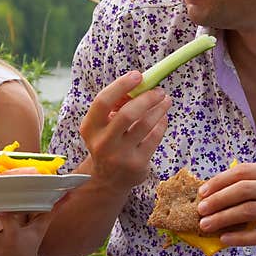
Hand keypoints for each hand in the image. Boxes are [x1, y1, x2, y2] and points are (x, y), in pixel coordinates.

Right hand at [79, 71, 170, 191]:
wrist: (106, 180)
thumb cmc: (107, 143)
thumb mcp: (102, 126)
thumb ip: (115, 106)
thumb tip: (140, 84)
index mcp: (90, 128)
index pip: (103, 101)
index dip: (121, 85)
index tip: (137, 75)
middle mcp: (102, 143)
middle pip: (127, 114)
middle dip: (147, 98)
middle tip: (158, 90)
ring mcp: (120, 155)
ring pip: (145, 125)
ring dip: (159, 108)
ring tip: (165, 100)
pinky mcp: (137, 164)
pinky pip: (154, 137)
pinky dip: (161, 123)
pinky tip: (163, 117)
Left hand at [196, 162, 255, 255]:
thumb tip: (219, 194)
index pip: (244, 171)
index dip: (220, 180)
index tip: (202, 192)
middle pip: (244, 188)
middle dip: (217, 199)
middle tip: (200, 210)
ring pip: (249, 210)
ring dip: (223, 218)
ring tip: (206, 226)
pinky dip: (239, 237)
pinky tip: (225, 240)